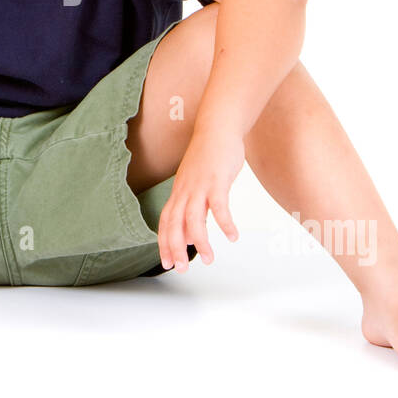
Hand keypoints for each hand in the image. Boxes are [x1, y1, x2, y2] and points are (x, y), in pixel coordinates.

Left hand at [157, 124, 243, 270]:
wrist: (217, 127)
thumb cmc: (209, 157)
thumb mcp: (196, 183)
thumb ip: (193, 206)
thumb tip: (192, 233)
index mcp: (179, 192)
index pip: (166, 223)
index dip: (164, 244)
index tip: (167, 263)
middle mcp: (185, 191)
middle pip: (174, 225)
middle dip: (175, 249)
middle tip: (180, 270)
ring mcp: (200, 186)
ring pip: (193, 220)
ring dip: (200, 242)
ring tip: (208, 259)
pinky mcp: (217, 180)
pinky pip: (219, 206)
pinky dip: (225, 223)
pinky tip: (232, 236)